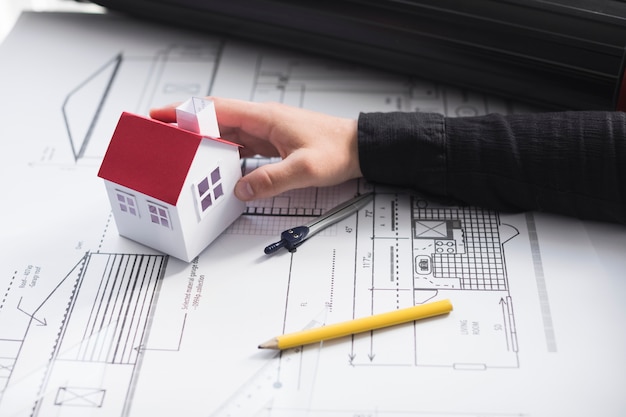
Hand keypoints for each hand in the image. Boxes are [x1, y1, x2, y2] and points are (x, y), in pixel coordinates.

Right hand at [150, 97, 361, 200]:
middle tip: (160, 134)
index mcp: (264, 118)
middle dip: (186, 124)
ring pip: (225, 131)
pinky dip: (222, 151)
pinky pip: (239, 144)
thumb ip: (272, 180)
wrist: (357, 148)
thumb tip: (241, 190)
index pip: (216, 110)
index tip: (160, 115)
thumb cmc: (337, 151)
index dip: (185, 112)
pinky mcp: (271, 143)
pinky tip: (213, 163)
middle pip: (215, 118)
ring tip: (179, 151)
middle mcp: (261, 121)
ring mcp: (265, 131)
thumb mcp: (305, 169)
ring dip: (202, 139)